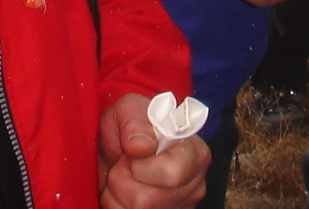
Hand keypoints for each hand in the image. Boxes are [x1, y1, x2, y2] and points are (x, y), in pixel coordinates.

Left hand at [98, 93, 208, 208]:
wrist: (114, 150)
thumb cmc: (128, 128)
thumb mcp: (128, 110)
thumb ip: (135, 121)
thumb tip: (142, 147)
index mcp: (195, 153)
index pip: (172, 172)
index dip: (142, 166)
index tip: (132, 152)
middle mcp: (193, 186)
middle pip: (146, 200)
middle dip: (122, 179)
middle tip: (123, 163)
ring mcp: (179, 206)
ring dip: (116, 193)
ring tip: (122, 176)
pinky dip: (115, 206)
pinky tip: (122, 193)